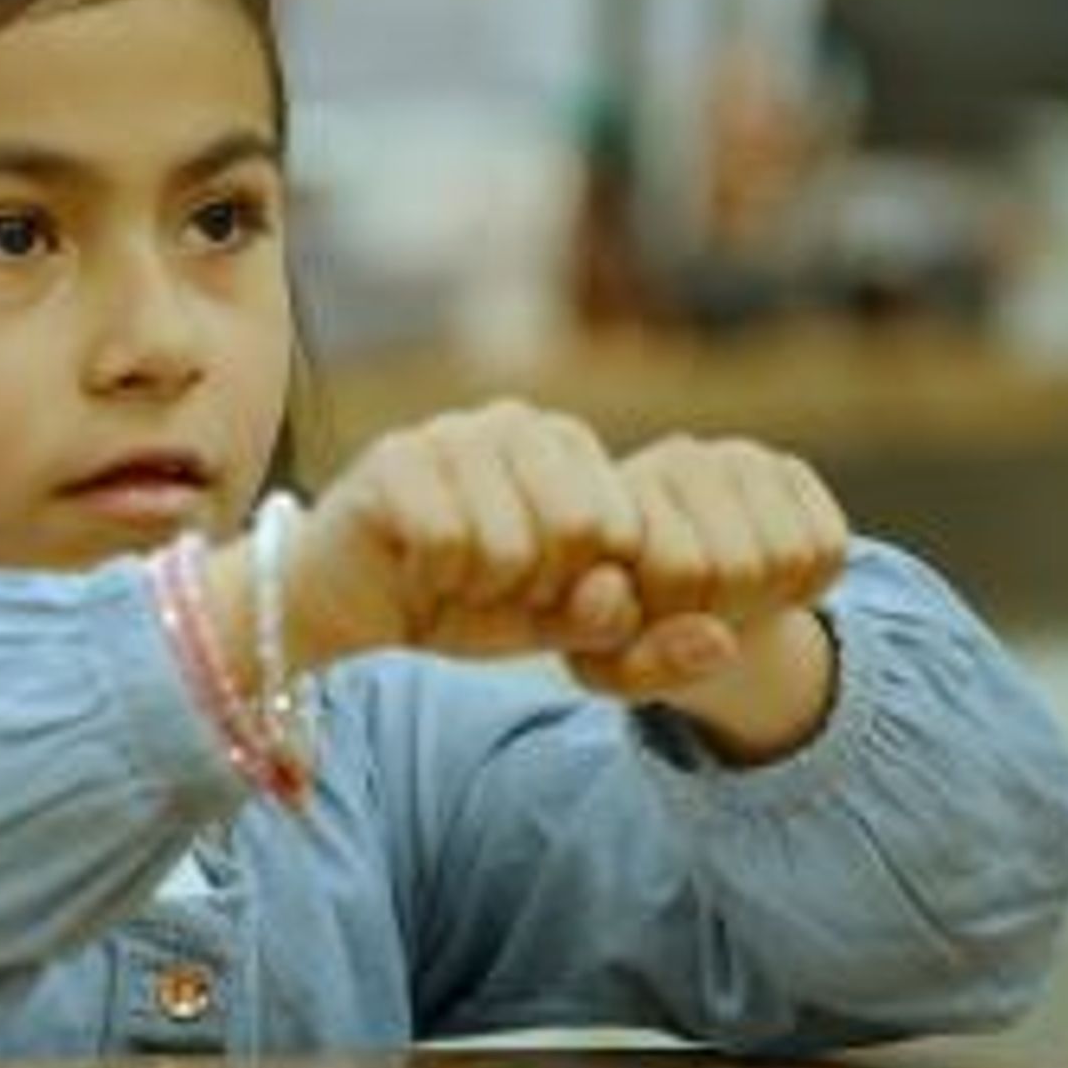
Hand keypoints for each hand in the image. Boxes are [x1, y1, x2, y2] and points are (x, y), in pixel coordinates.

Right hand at [274, 403, 845, 754]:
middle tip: (487, 583)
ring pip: (514, 542)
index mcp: (566, 446)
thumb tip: (728, 644)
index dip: (581, 586)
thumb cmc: (455, 603)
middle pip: (583, 529)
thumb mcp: (556, 628)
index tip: (531, 588)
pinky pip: (449, 541)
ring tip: (450, 572)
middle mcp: (515, 423)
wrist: (339, 605)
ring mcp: (453, 432)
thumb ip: (638, 635)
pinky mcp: (394, 458)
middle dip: (536, 585)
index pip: (625, 529)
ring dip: (479, 586)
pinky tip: (412, 566)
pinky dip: (433, 580)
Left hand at [561, 433, 848, 758]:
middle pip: (738, 567)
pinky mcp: (790, 471)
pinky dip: (807, 588)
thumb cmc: (634, 631)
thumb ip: (646, 664)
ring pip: (789, 556)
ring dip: (767, 600)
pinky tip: (762, 578)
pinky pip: (829, 548)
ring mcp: (735, 456)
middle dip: (724, 611)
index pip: (677, 569)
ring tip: (725, 595)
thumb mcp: (616, 666)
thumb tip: (721, 643)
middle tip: (696, 609)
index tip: (649, 617)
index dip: (677, 619)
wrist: (676, 598)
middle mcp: (671, 457)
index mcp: (612, 494)